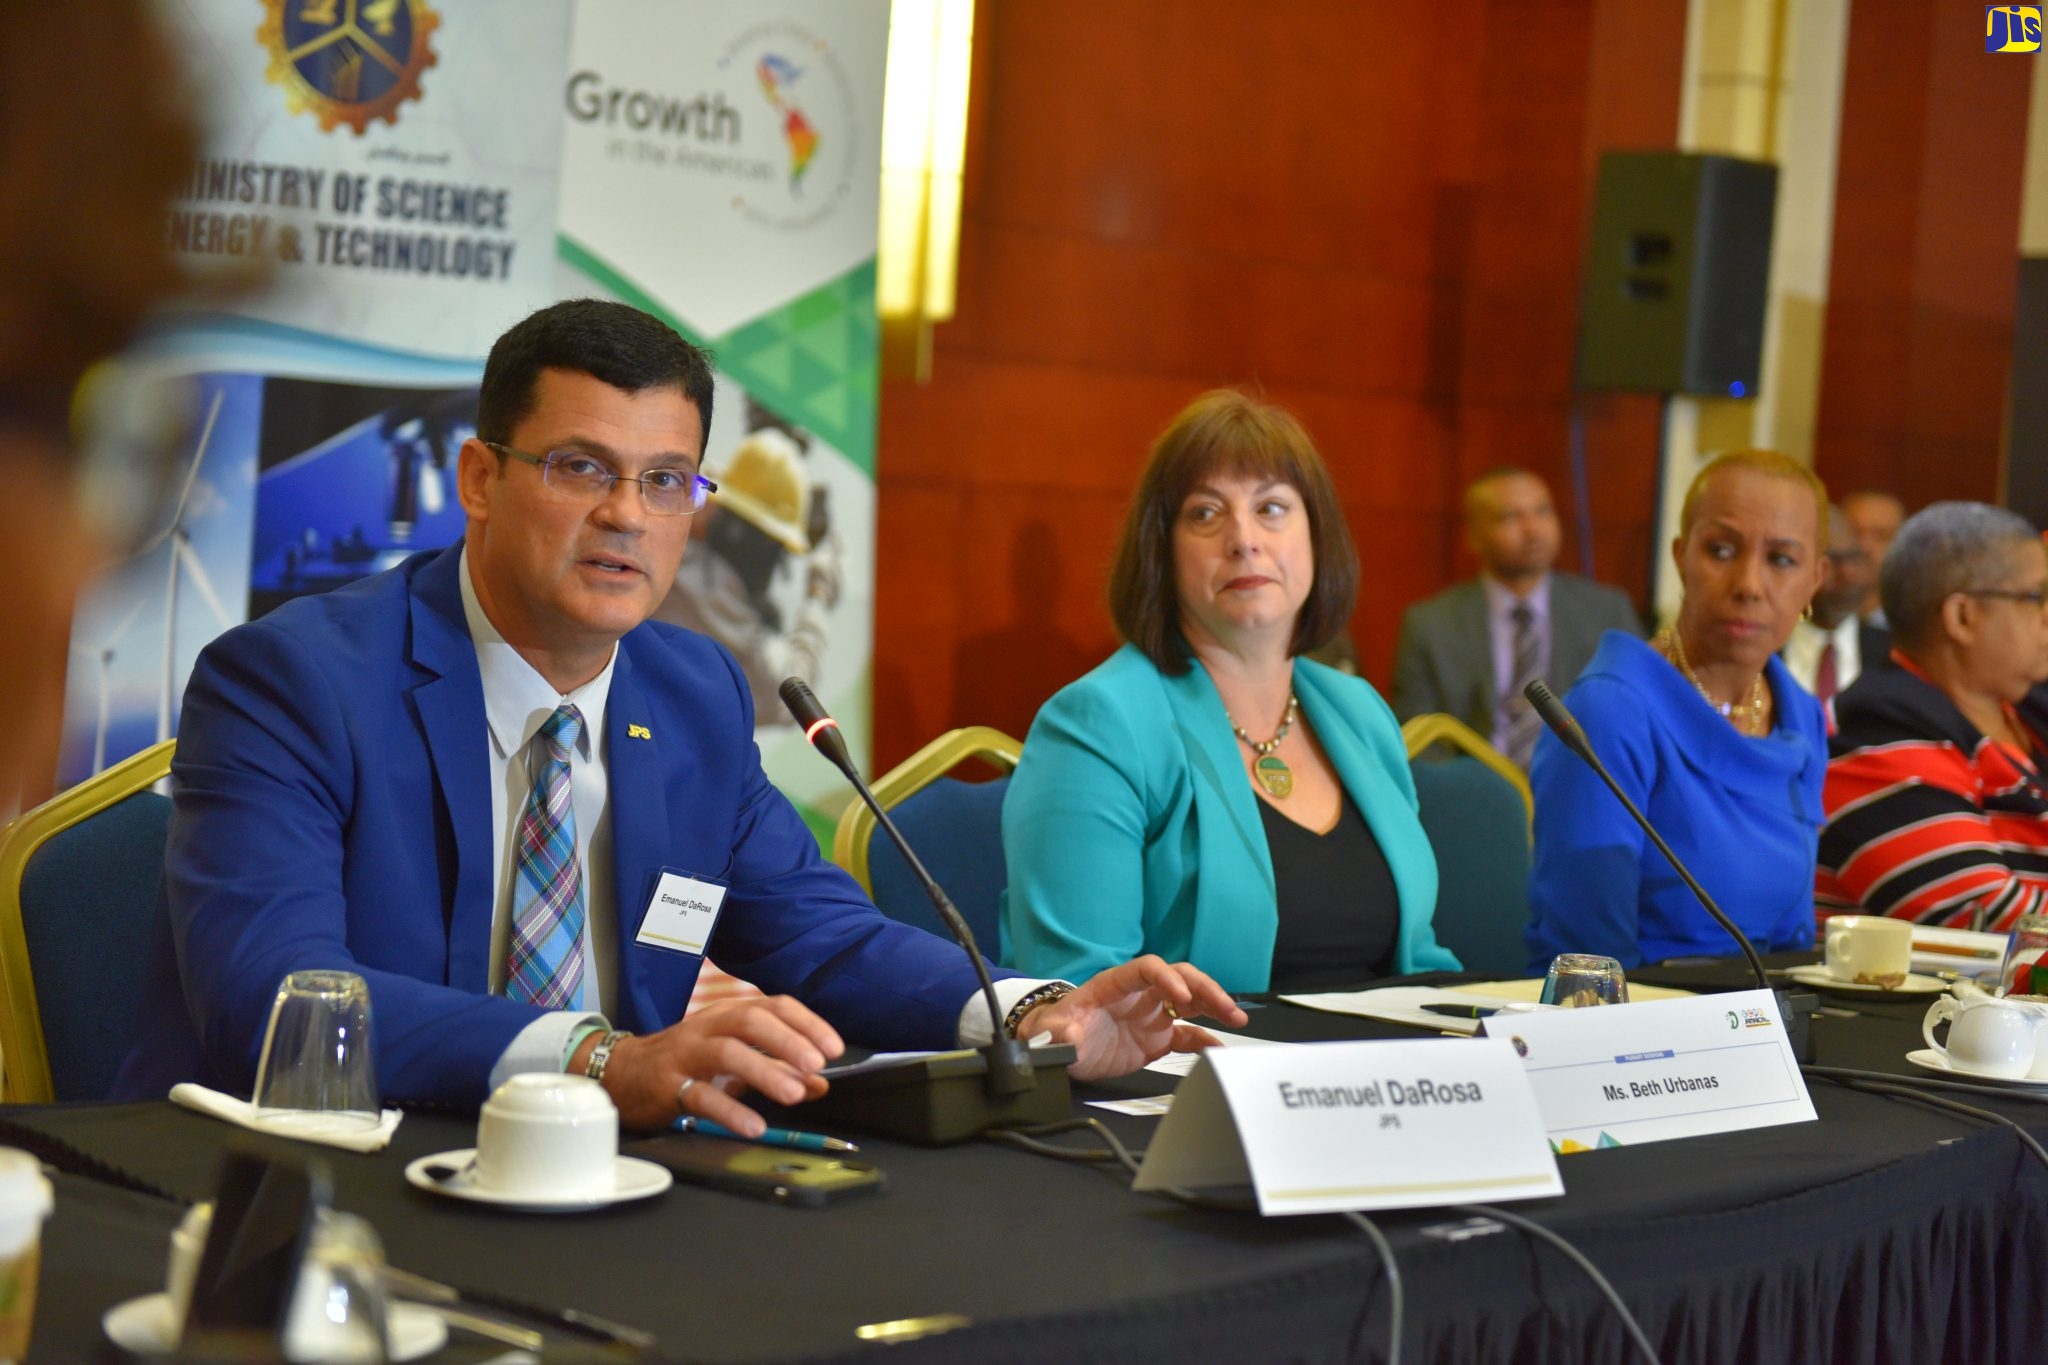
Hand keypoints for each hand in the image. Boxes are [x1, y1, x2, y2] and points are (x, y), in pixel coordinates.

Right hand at [591, 996, 843, 1132]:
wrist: (622, 1074)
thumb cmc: (685, 1062)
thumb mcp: (735, 1061)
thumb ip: (777, 1068)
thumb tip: (820, 1082)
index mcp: (729, 1014)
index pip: (774, 1006)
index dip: (807, 1023)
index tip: (834, 1048)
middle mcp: (708, 1026)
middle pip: (750, 1021)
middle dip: (787, 1041)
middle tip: (816, 1065)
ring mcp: (686, 1052)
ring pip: (727, 1052)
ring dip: (764, 1071)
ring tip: (794, 1095)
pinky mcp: (668, 1084)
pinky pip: (701, 1095)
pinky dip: (730, 1111)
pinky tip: (754, 1125)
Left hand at [1015, 956, 1247, 1079]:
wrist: (1059, 1049)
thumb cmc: (1055, 1031)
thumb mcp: (1054, 1032)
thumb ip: (1062, 1033)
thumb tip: (1066, 1034)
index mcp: (1116, 984)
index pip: (1147, 969)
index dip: (1166, 978)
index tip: (1182, 998)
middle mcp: (1140, 995)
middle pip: (1179, 978)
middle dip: (1205, 989)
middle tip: (1226, 1007)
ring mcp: (1152, 1014)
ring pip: (1191, 1002)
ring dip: (1214, 1006)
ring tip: (1237, 1018)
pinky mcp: (1158, 1037)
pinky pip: (1187, 1035)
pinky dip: (1204, 1040)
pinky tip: (1219, 1048)